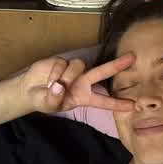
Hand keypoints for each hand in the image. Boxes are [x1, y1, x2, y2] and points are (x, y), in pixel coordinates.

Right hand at [21, 53, 135, 113]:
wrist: (29, 90)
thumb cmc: (44, 101)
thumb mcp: (50, 105)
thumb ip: (55, 98)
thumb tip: (60, 84)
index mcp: (84, 97)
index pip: (103, 101)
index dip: (117, 103)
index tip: (133, 105)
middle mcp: (83, 82)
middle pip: (102, 72)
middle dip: (117, 65)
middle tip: (133, 57)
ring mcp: (74, 70)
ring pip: (79, 66)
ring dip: (67, 76)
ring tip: (54, 84)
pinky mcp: (63, 60)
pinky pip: (63, 63)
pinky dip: (55, 72)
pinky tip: (49, 77)